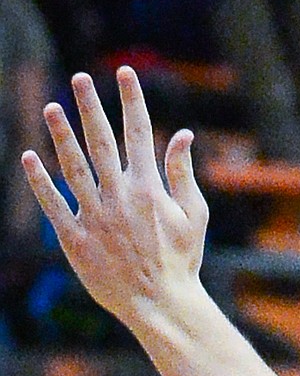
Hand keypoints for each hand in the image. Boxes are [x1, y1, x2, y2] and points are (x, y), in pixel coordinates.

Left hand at [21, 68, 208, 329]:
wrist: (159, 303)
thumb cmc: (181, 259)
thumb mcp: (194, 215)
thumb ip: (183, 172)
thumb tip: (182, 134)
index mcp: (149, 187)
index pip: (139, 133)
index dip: (131, 100)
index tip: (124, 73)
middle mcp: (119, 195)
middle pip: (101, 141)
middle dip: (90, 106)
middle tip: (80, 78)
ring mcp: (95, 216)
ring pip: (73, 167)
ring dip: (61, 135)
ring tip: (51, 108)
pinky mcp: (75, 239)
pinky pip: (53, 204)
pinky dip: (40, 181)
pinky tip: (29, 158)